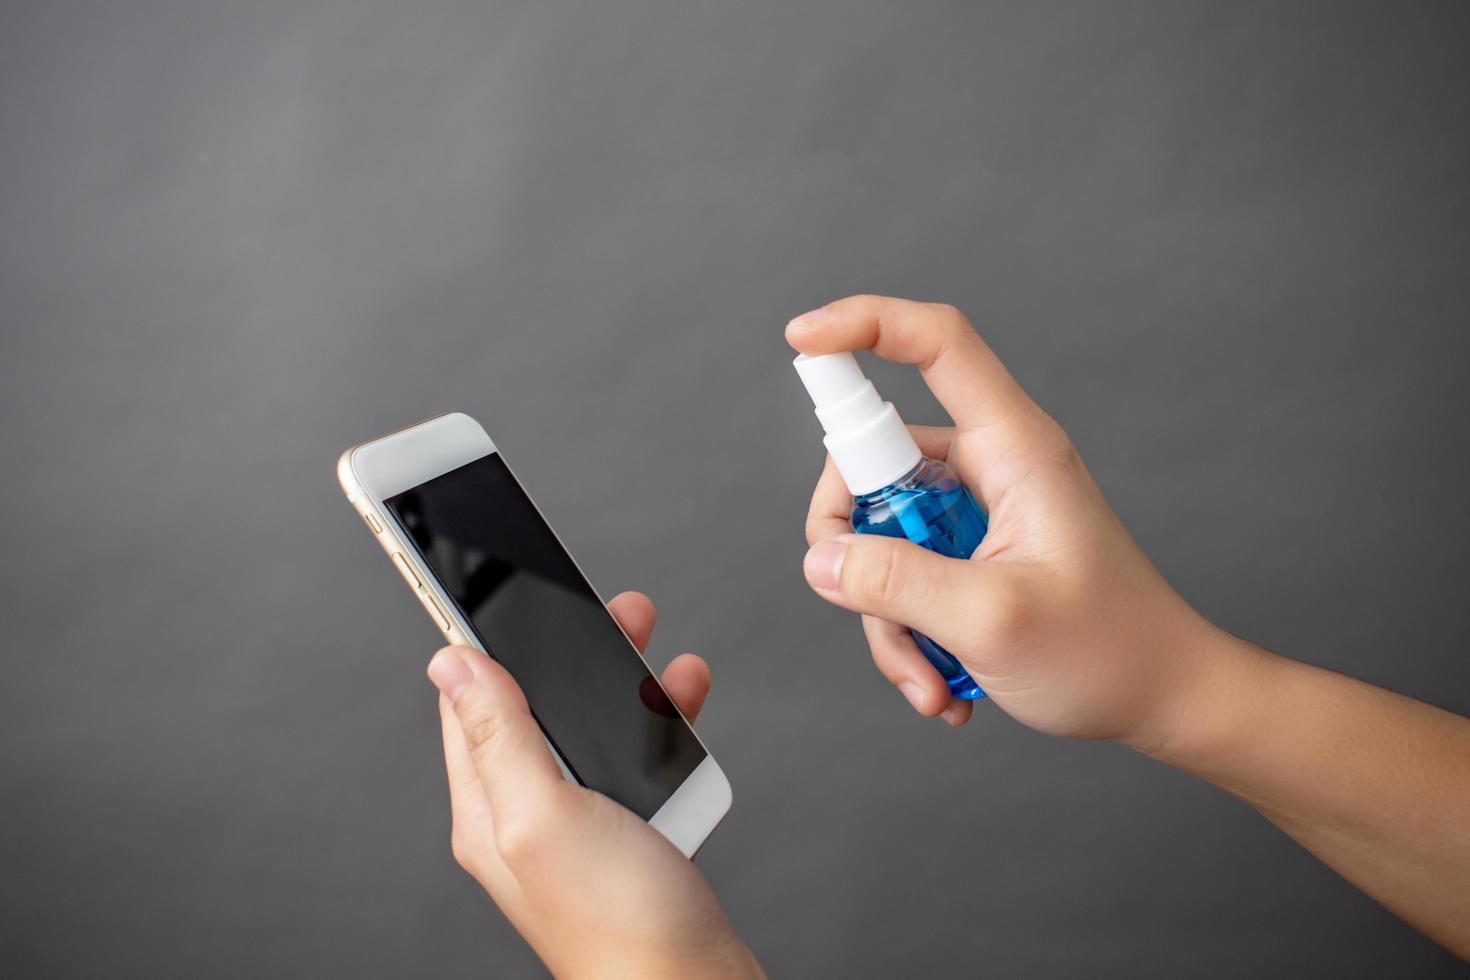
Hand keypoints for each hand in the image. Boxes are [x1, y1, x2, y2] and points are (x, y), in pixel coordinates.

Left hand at [426, 591, 760, 979]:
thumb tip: (453, 663)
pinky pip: (636, 757)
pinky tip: (682, 706)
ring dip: (625, 681)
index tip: (496, 589)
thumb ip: (501, 735)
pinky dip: (660, 724)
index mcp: (488, 809)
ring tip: (656, 646)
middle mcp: (527, 814)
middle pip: (537, 706)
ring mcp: (579, 824)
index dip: (484, 643)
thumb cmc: (619, 924)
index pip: (469, 705)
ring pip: (592, 726)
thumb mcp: (544, 814)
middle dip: (572, 650)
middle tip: (610, 610)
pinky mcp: (629, 832)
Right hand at [790, 295, 1214, 747]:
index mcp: (1015, 448)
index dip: (863, 323)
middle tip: (866, 603)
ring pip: (882, 532)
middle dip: (855, 543)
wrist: (1163, 699)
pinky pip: (905, 576)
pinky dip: (908, 633)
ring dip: (886, 615)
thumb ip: (897, 583)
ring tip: (930, 678)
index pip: (936, 343)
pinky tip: (942, 683)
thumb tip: (823, 558)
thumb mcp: (991, 620)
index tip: (801, 339)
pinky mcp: (971, 554)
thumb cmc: (1110, 652)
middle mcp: (993, 466)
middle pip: (877, 457)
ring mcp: (979, 511)